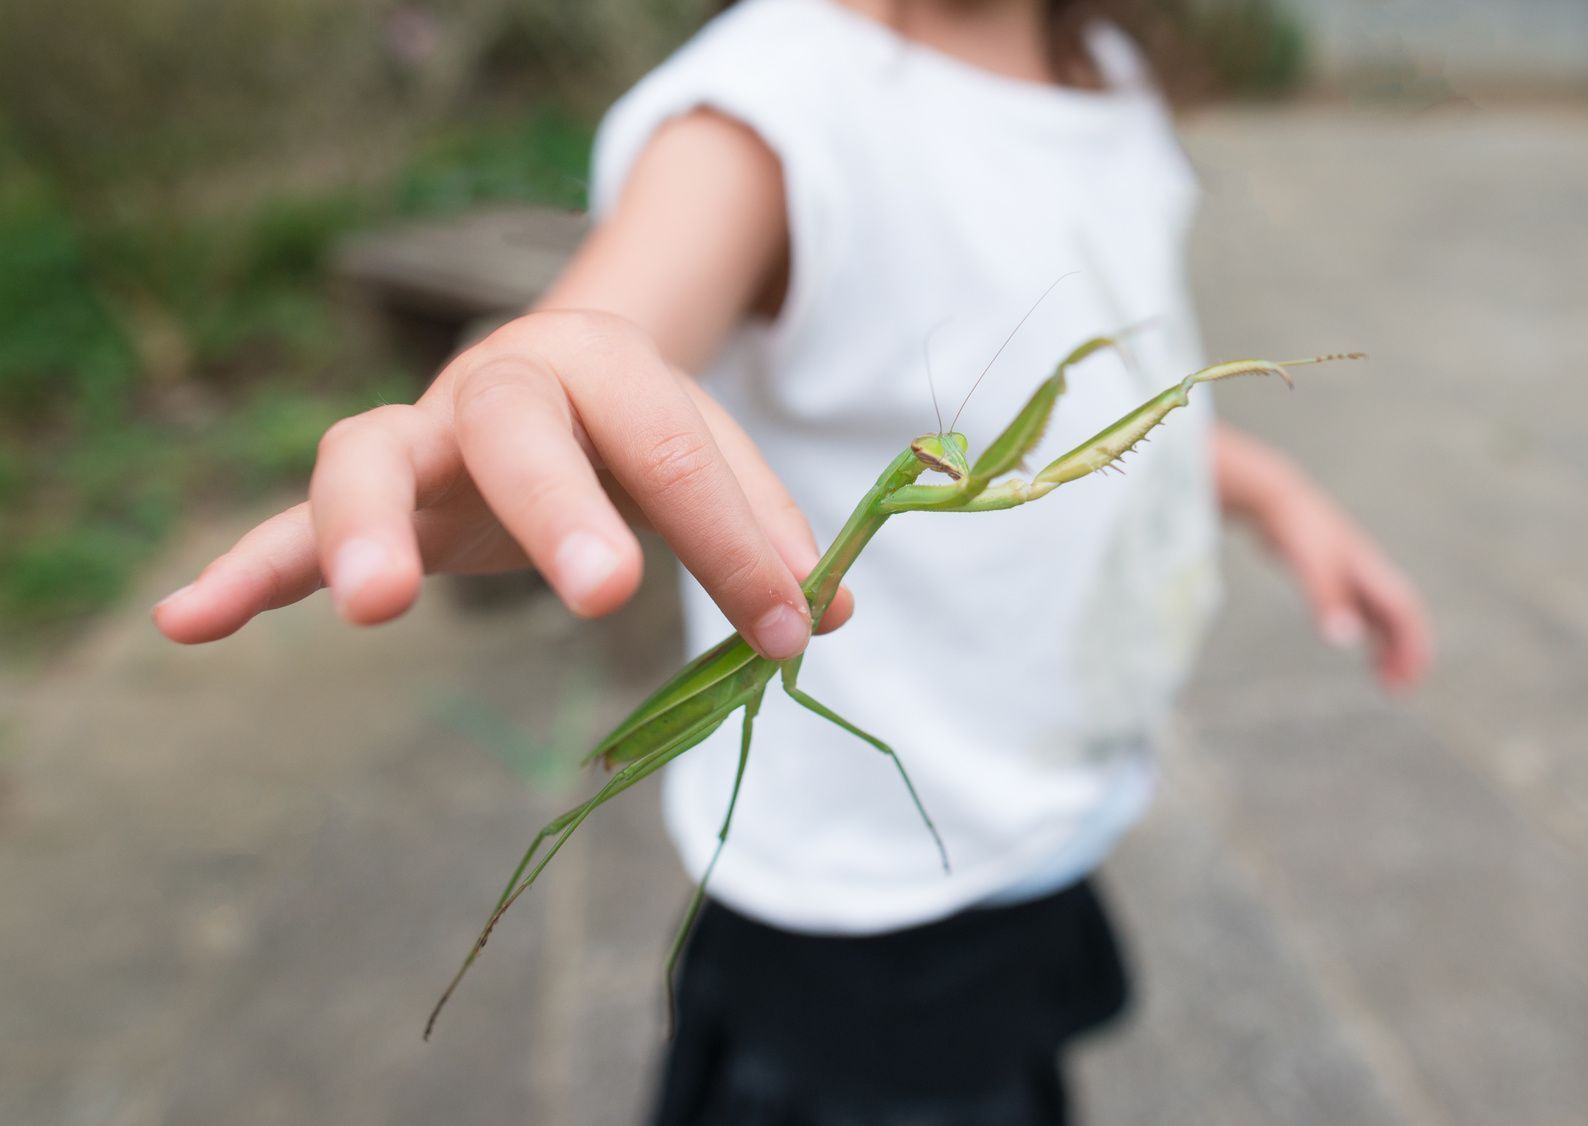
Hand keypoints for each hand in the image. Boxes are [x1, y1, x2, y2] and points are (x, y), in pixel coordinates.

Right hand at [151, 310, 850, 657]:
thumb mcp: (708, 458)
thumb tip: (825, 614)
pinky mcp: (363, 497)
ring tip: (372, 605)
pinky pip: (288, 529)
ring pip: (366, 455)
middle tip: (609, 590)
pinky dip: (243, 571)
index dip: (735, 546)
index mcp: (604, 366)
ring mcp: (418, 439)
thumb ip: (763, 526)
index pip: (673, 453)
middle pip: (514, 429)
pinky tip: (187, 622)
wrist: (553, 366)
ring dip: (362, 525)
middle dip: (560, 506)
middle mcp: (500, 389)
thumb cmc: (636, 428)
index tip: (788, 631)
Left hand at [1214, 425, 1430, 690]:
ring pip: (1380, 614)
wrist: (1275, 497)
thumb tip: (1344, 640)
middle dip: (1406, 651)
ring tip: (1383, 679)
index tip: (1408, 678)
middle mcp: (1367, 573)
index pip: (1404, 612)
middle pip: (1399, 617)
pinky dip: (1361, 627)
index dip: (1412, 644)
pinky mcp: (1331, 571)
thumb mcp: (1311, 566)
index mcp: (1370, 571)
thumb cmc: (1296, 529)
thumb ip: (1327, 601)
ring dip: (1388, 645)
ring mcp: (1351, 571)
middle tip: (1399, 688)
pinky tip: (1348, 638)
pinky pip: (1357, 605)